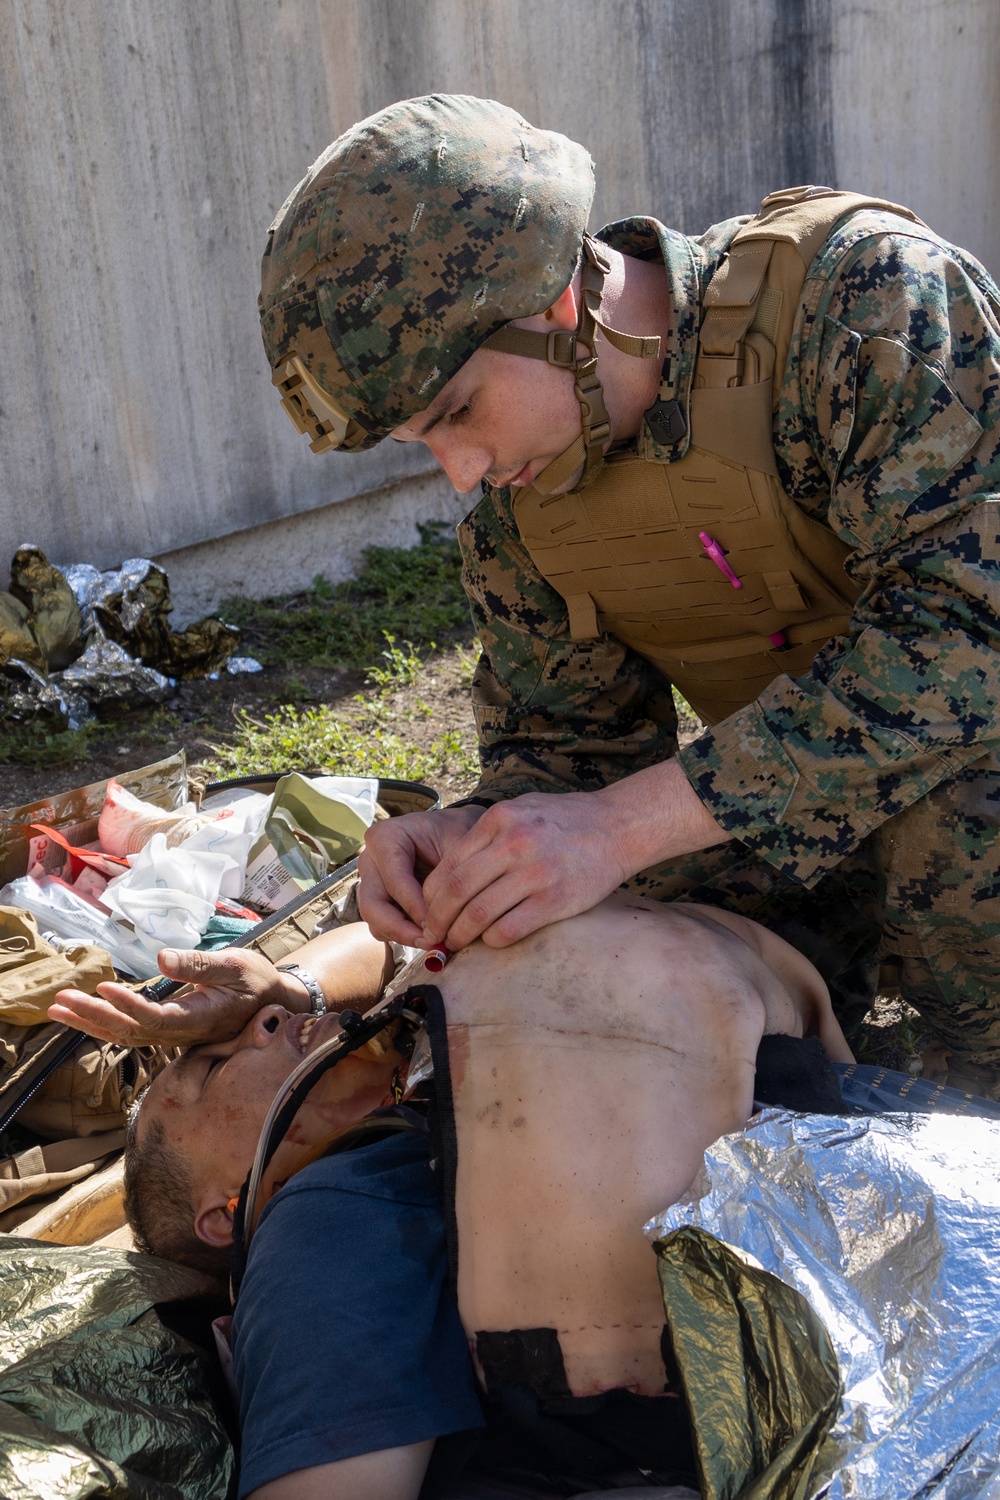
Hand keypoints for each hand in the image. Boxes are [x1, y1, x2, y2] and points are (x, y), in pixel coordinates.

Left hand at [48, 946, 298, 1048]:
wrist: (272, 1002)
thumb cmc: (256, 980)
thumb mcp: (235, 964)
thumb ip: (198, 964)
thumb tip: (161, 958)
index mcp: (199, 1018)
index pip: (156, 1019)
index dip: (128, 1007)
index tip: (103, 987)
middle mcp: (182, 1033)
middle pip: (130, 1031)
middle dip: (93, 1016)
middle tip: (61, 999)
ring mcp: (173, 1034)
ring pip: (124, 1035)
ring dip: (89, 1023)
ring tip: (57, 1008)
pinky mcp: (167, 1029)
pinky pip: (129, 1032)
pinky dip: (101, 1023)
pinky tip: (80, 1014)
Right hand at [357, 804, 485, 944]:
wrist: (461, 834)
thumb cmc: (460, 834)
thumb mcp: (458, 848)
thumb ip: (446, 881)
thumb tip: (435, 924)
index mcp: (385, 838)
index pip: (395, 882)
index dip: (417, 909)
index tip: (440, 926)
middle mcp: (370, 860)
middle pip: (373, 906)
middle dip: (402, 930)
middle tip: (432, 942)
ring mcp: (372, 882)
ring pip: (376, 922)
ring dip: (404, 936)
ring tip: (435, 940)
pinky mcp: (380, 900)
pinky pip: (384, 927)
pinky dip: (406, 935)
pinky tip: (431, 934)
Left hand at [420, 791, 632, 949]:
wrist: (618, 826)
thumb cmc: (566, 820)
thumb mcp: (521, 810)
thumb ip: (487, 836)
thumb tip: (448, 875)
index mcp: (499, 820)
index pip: (449, 865)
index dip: (430, 895)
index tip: (425, 911)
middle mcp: (515, 844)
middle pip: (457, 891)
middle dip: (438, 920)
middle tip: (433, 935)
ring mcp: (536, 873)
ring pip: (479, 914)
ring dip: (461, 935)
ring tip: (456, 943)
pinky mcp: (556, 900)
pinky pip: (509, 929)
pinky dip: (492, 940)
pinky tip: (491, 940)